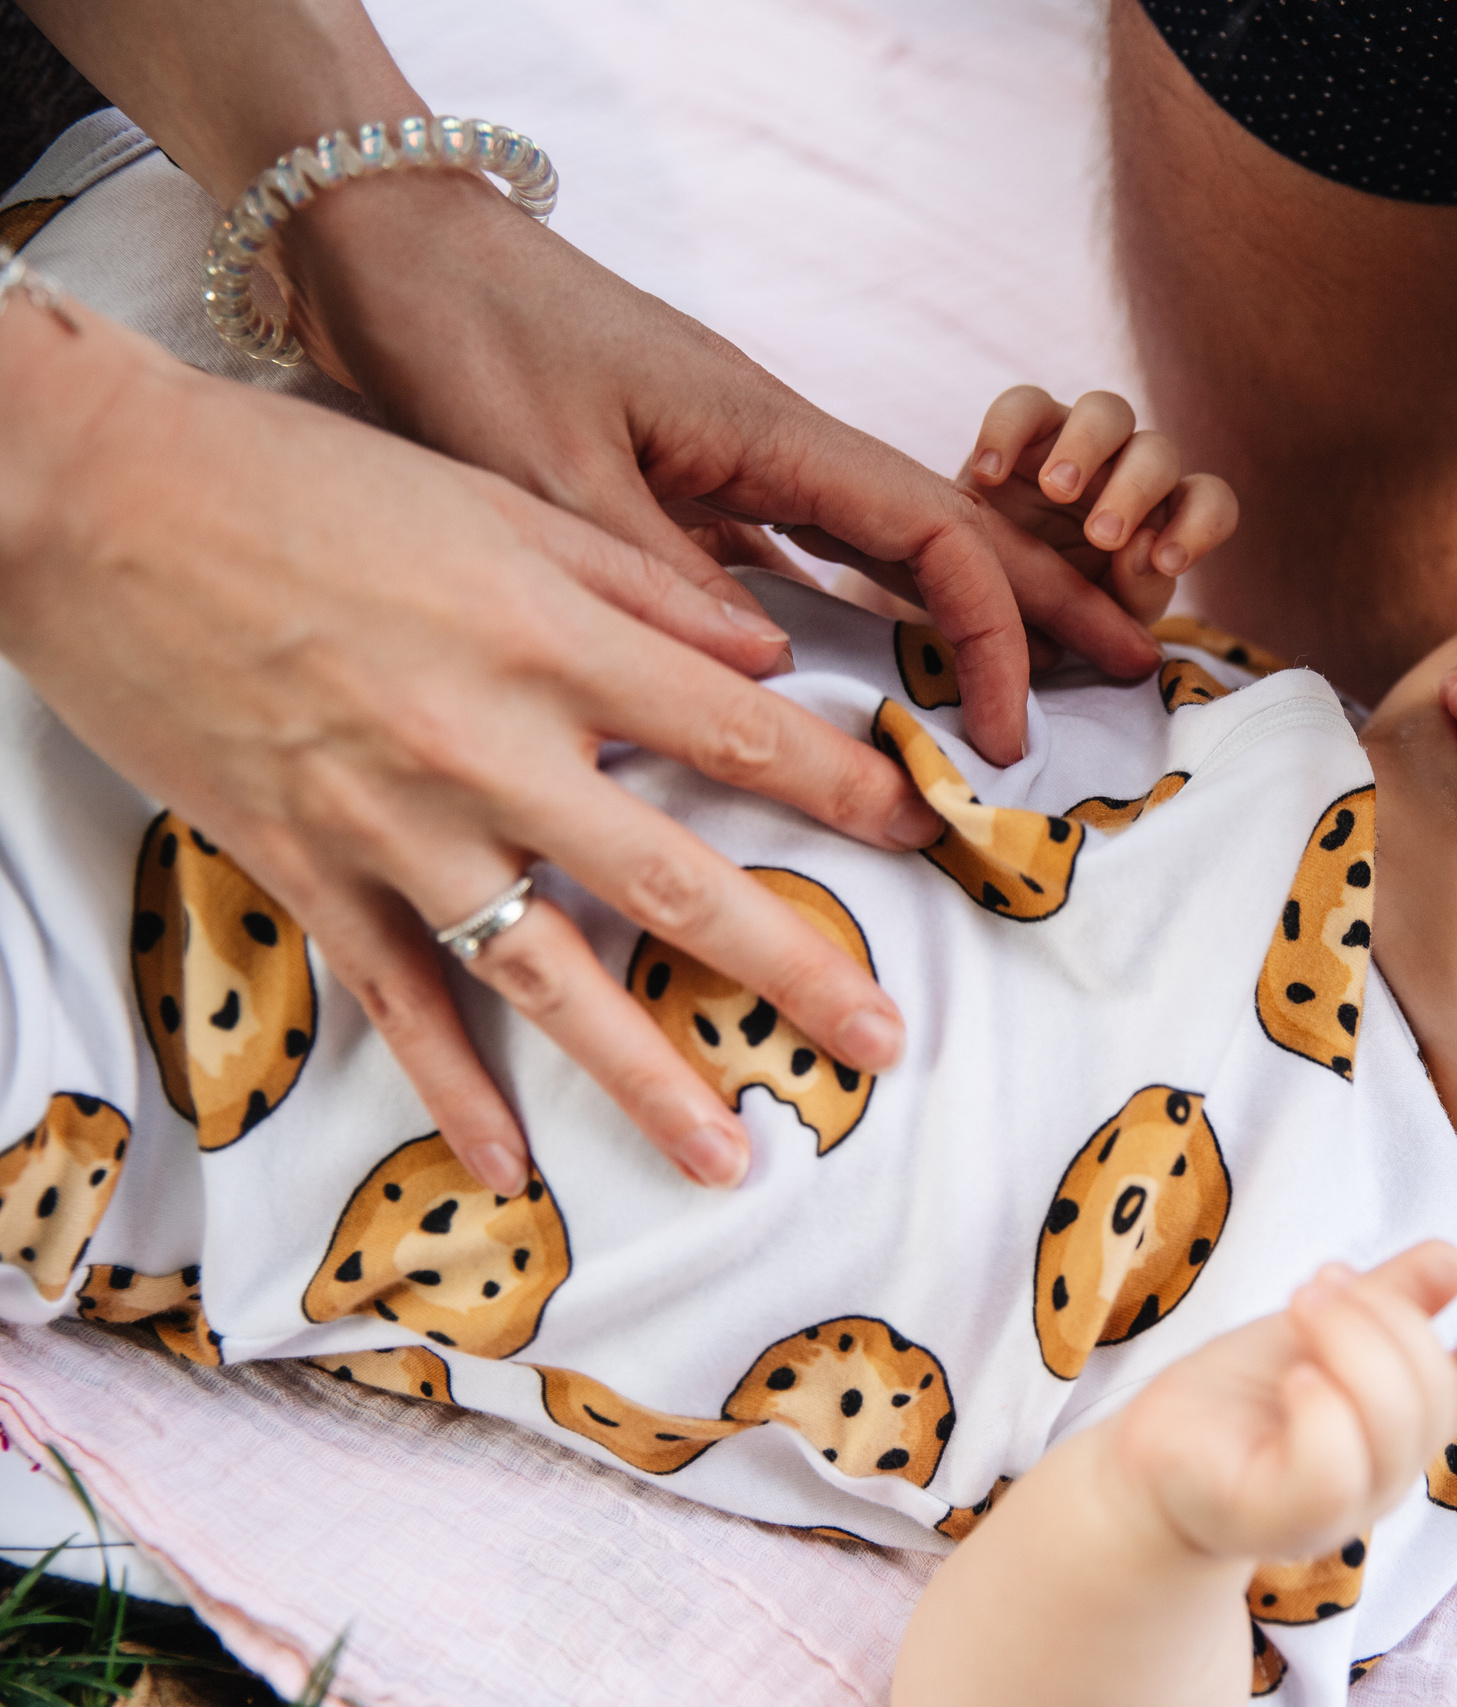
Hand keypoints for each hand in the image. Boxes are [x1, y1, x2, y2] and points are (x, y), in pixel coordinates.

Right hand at [0, 305, 940, 1195]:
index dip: (841, 786)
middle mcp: (486, 745)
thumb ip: (640, 579)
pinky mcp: (301, 867)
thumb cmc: (302, 478)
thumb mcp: (494, 497)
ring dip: (643, 1074)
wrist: (90, 498)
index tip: (923, 833)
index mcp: (549, 638)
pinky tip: (508, 1170)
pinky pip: (394, 999)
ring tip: (727, 1157)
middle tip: (881, 1042)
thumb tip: (769, 645)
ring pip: (542, 973)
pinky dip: (449, 1090)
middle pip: (669, 877)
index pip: (734, 727)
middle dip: (788, 965)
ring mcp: (391, 822)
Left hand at [274, 172, 1164, 764]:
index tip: (1007, 726)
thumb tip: (768, 680)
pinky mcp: (694, 485)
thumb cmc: (464, 337)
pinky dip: (872, 614)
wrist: (390, 251)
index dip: (996, 630)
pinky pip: (816, 560)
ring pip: (892, 548)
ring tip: (1039, 682)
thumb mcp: (544, 473)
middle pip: (952, 532)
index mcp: (770, 434)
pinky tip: (887, 665)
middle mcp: (777, 449)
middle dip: (1050, 601)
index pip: (935, 535)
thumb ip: (653, 578)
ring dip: (975, 612)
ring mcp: (742, 466)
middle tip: (1134, 668)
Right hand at [959, 386, 1238, 628]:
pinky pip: (1024, 404)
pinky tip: (988, 478)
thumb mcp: (1101, 620)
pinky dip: (1007, 430)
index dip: (1200, 525)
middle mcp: (1131, 470)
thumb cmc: (1057, 610)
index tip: (1166, 563)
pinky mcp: (1026, 425)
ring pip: (1106, 411)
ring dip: (1087, 446)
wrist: (983, 592)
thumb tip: (1145, 554)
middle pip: (1158, 454)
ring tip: (1054, 491)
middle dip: (1135, 492)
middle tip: (1102, 537)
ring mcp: (1080, 439)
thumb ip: (1134, 594)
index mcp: (1164, 517)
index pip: (1210, 503)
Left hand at [1113, 1243, 1456, 1563]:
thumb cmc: (1237, 1396)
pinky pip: (1334, 1463)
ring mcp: (1341, 1508)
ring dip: (1349, 1339)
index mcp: (1401, 1428)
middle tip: (1314, 1283)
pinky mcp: (1282, 1521)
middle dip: (1381, 1312)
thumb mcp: (1314, 1328)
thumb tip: (1455, 1260)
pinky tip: (1292, 1380)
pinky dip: (1322, 1404)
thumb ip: (1386, 1299)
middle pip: (1432, 1386)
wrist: (1148, 1459)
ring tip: (1299, 1306)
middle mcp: (1386, 1475)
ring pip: (1393, 1418)